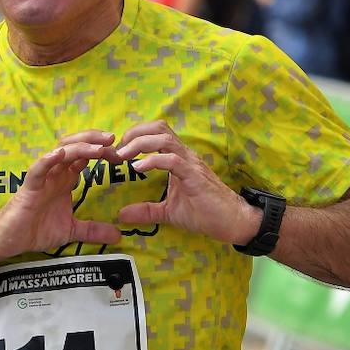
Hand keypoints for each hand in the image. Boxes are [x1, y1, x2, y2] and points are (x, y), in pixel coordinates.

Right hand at [0, 131, 121, 257]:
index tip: (121, 155)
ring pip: (60, 152)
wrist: (9, 240)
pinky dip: (47, 160)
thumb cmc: (35, 230)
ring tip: (98, 147)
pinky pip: (37, 170)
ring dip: (80, 147)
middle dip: (94, 140)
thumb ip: (93, 231)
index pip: (85, 157)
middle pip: (74, 146)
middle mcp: (54, 174)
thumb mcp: (71, 230)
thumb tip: (118, 236)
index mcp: (64, 180)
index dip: (103, 152)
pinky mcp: (28, 188)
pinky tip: (59, 154)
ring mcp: (41, 178)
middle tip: (114, 139)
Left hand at [112, 121, 261, 244]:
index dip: (134, 136)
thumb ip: (146, 210)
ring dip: (140, 144)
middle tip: (117, 149)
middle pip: (158, 128)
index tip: (117, 150)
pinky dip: (153, 161)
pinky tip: (139, 168)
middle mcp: (184, 155)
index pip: (155, 133)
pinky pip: (173, 160)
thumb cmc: (204, 213)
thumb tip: (121, 215)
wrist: (232, 222)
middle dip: (134, 133)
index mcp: (178, 158)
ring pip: (164, 139)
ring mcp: (191, 163)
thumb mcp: (168, 212)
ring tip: (123, 155)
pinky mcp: (195, 176)